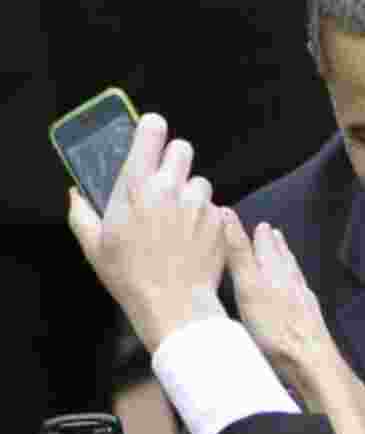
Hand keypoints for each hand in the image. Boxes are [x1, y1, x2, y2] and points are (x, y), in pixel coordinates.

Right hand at [68, 114, 226, 352]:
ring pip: (199, 181)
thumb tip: (76, 194)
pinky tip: (191, 238)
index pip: (151, 131)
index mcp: (137, 186)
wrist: (174, 304)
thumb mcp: (94, 245)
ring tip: (177, 221)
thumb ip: (82, 213)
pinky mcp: (220, 220)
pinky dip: (204, 218)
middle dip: (173, 160)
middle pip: (182, 149)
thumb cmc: (131, 277)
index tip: (150, 133)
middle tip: (164, 182)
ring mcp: (199, 203)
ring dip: (190, 194)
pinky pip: (213, 207)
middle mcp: (171, 188)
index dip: (151, 129)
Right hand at [223, 210, 350, 401]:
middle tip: (271, 232)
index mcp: (275, 273)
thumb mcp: (249, 287)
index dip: (260, 235)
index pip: (266, 247)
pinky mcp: (309, 320)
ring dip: (287, 261)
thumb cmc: (277, 328)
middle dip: (275, 245)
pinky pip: (301, 293)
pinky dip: (296, 284)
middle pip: (283, 258)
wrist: (311, 360)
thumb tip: (228, 216)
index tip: (259, 224)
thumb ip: (239, 253)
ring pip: (294, 275)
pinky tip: (298, 291)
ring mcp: (304, 301)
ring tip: (284, 253)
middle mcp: (292, 283)